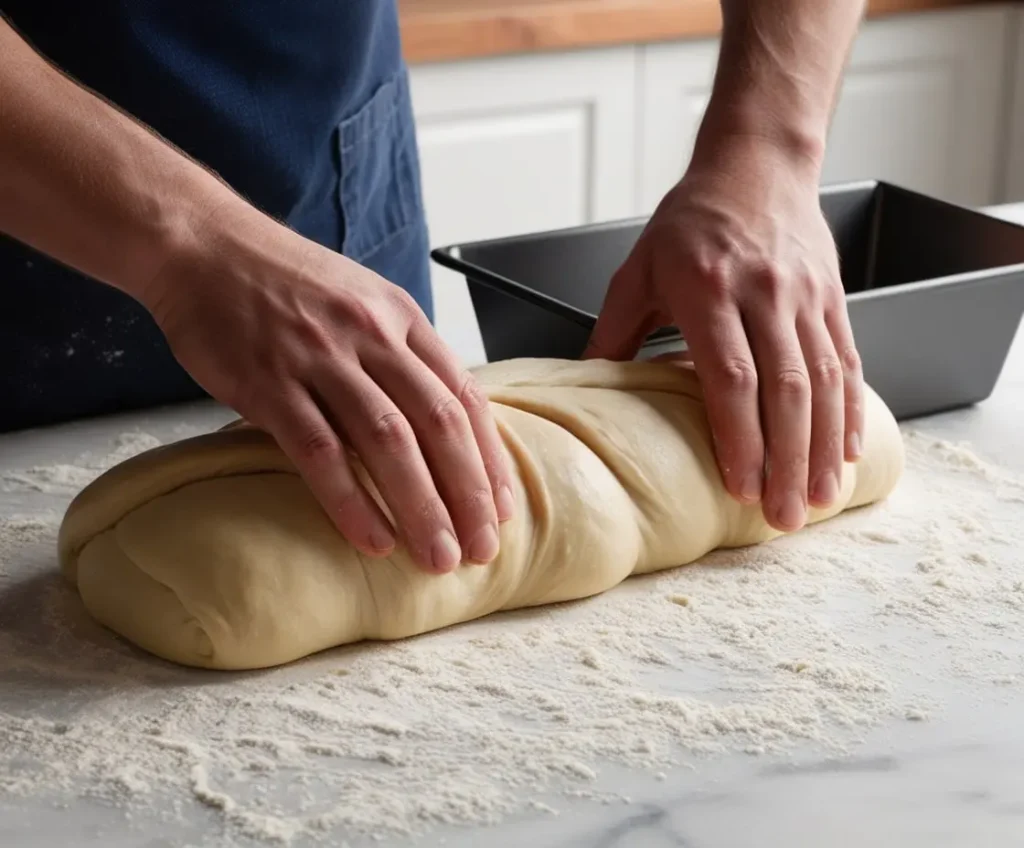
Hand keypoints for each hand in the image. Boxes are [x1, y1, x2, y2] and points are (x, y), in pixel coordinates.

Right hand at [143, 202, 514, 572]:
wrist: (204, 246)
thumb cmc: (286, 282)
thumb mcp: (362, 301)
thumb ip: (401, 356)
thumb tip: (438, 424)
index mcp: (401, 318)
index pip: (464, 396)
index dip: (489, 459)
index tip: (503, 509)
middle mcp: (371, 335)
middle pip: (438, 423)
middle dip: (468, 494)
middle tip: (481, 549)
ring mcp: (320, 358)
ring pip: (389, 442)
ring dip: (421, 506)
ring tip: (437, 557)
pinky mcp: (269, 382)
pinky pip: (320, 451)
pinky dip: (350, 501)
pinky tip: (372, 539)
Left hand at [585, 135, 862, 532]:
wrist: (755, 166)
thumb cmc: (690, 222)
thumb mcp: (637, 271)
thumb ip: (613, 333)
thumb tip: (584, 389)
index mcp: (706, 290)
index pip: (731, 376)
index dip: (740, 437)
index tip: (740, 487)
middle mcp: (764, 295)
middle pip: (785, 390)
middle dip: (788, 462)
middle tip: (784, 517)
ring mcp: (805, 298)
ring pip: (825, 383)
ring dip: (825, 448)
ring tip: (820, 499)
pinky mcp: (832, 300)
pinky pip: (848, 361)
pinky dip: (851, 411)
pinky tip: (849, 451)